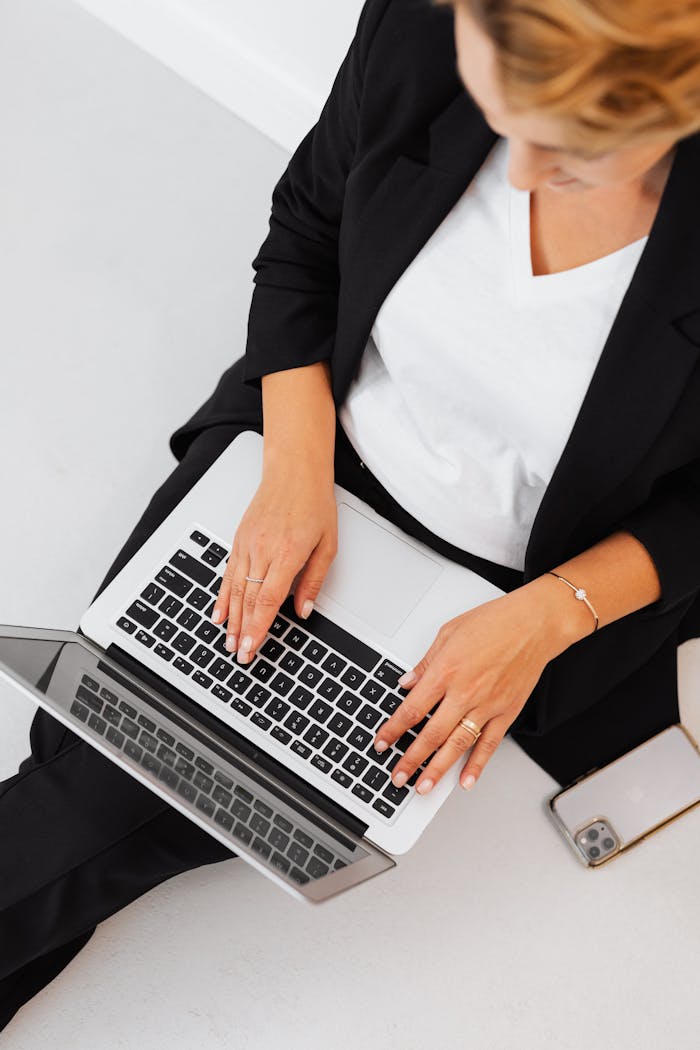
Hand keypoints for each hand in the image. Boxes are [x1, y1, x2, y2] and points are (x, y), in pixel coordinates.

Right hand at [211, 457, 337, 662]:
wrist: (293, 471)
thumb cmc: (313, 503)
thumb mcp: (327, 545)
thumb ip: (313, 581)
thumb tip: (304, 610)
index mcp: (287, 553)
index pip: (267, 600)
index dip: (258, 628)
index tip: (253, 648)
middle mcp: (263, 550)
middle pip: (248, 600)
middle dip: (243, 631)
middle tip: (240, 654)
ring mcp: (247, 544)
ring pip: (235, 589)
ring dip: (231, 619)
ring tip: (229, 641)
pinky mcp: (239, 539)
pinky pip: (228, 573)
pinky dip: (223, 596)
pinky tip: (220, 613)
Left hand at [372, 583, 566, 794]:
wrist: (534, 624)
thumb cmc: (495, 622)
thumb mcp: (449, 633)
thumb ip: (426, 663)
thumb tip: (407, 683)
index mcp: (446, 671)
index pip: (412, 709)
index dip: (393, 729)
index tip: (382, 742)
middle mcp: (465, 692)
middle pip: (431, 734)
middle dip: (411, 759)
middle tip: (397, 776)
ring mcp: (487, 705)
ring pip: (457, 745)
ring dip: (437, 769)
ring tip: (422, 787)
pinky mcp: (507, 712)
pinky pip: (489, 744)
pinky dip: (477, 765)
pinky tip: (465, 780)